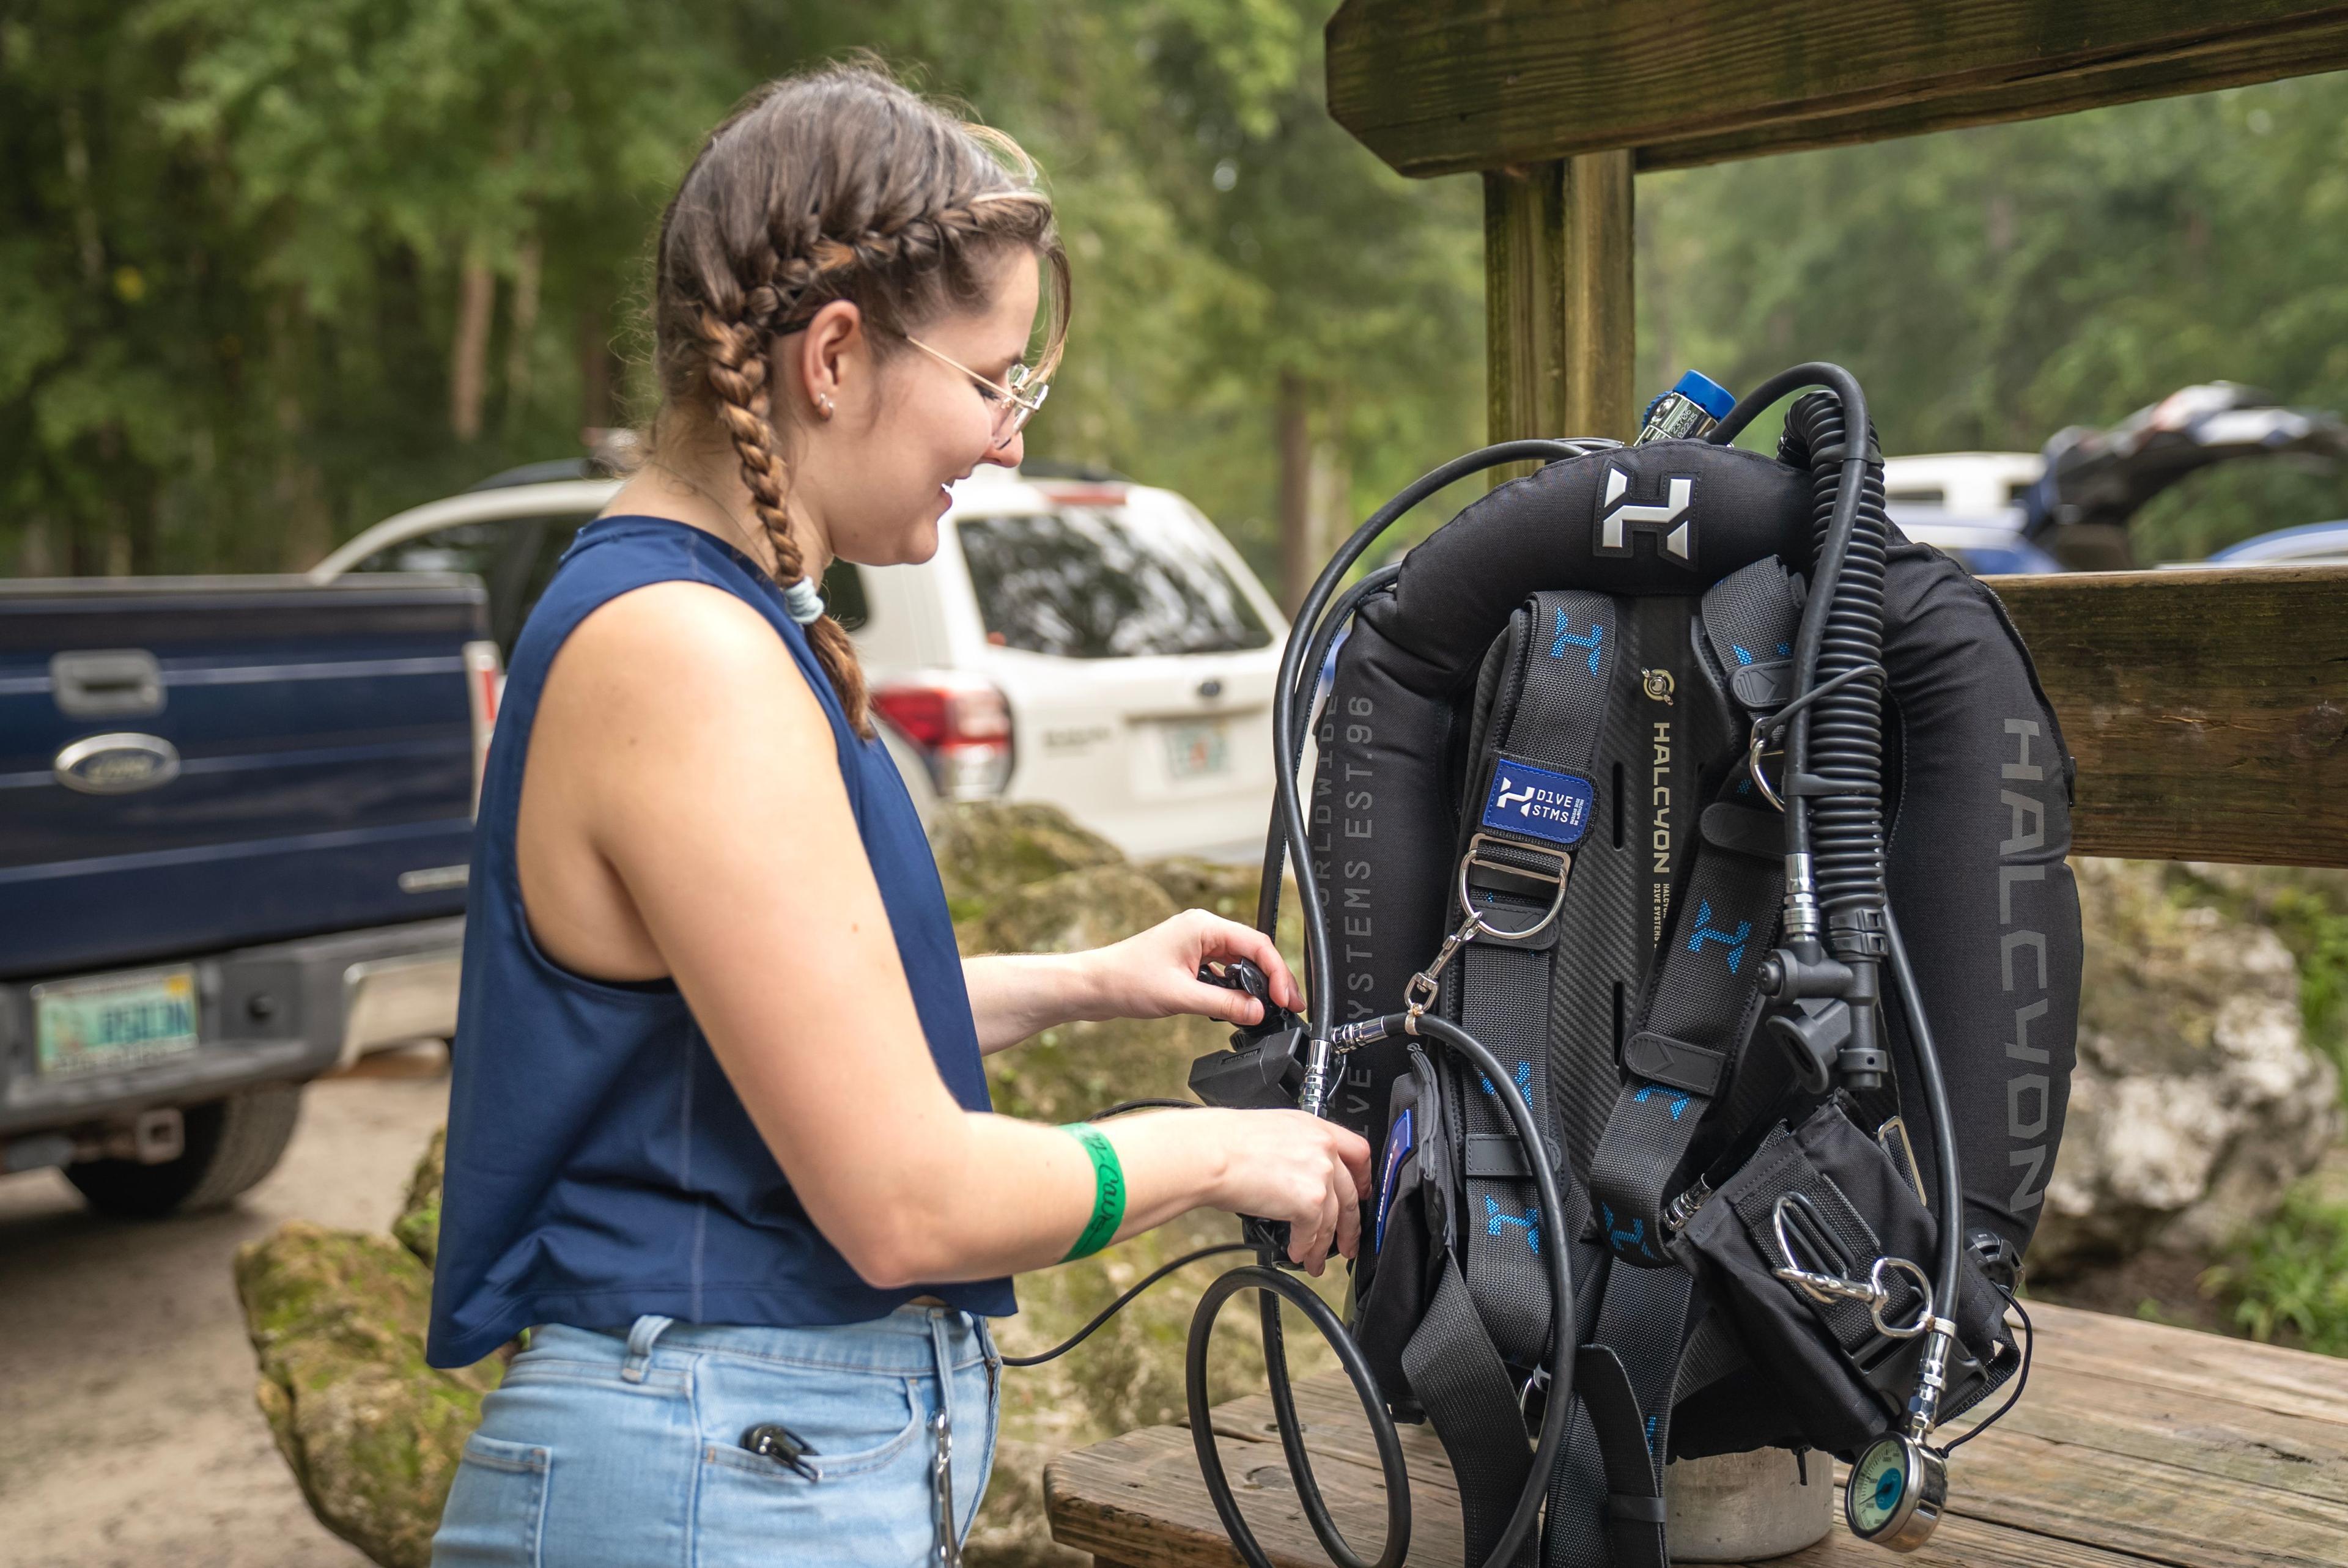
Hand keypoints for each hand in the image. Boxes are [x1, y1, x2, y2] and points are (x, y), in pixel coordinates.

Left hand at [1081, 909, 1302, 1027]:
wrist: (1093, 987)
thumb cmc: (1126, 980)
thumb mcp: (1182, 996)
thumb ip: (1225, 1003)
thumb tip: (1257, 1012)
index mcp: (1203, 926)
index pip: (1256, 945)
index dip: (1276, 973)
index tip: (1285, 999)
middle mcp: (1202, 930)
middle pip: (1252, 952)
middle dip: (1271, 979)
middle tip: (1288, 1006)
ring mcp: (1195, 945)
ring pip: (1238, 963)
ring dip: (1253, 985)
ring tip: (1267, 1009)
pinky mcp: (1188, 961)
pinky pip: (1222, 972)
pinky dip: (1233, 988)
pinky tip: (1237, 1006)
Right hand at [1208, 1110, 1372, 1274]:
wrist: (1210, 1154)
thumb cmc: (1225, 1142)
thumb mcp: (1272, 1131)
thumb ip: (1296, 1150)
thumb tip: (1296, 1174)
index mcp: (1315, 1127)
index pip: (1358, 1152)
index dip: (1363, 1179)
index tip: (1361, 1193)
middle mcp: (1323, 1149)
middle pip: (1351, 1194)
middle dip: (1350, 1226)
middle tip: (1349, 1242)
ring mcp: (1319, 1175)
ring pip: (1334, 1219)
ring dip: (1324, 1245)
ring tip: (1315, 1260)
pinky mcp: (1309, 1202)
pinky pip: (1313, 1232)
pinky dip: (1304, 1247)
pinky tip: (1296, 1252)